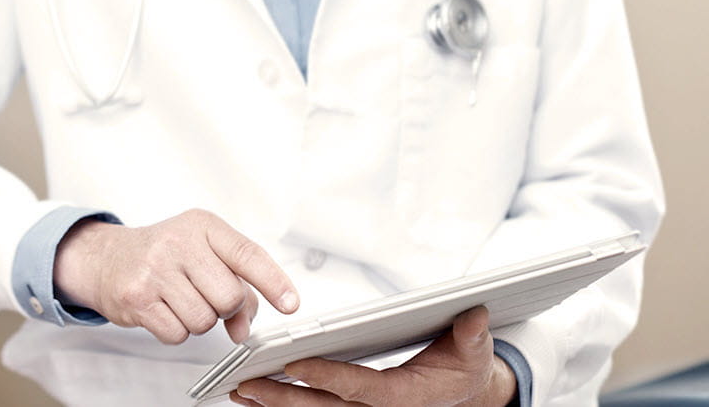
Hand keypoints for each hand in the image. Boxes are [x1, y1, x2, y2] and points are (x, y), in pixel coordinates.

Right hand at [52, 209, 298, 344]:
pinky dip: (176, 330)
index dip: (273, 282)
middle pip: (229, 297)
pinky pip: (178, 334)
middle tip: (206, 297)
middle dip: (225, 308)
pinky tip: (163, 309)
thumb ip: (234, 285)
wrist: (107, 258)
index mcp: (202, 225)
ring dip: (198, 320)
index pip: (247, 254)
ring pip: (204, 320)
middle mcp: (178, 242)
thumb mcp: (202, 254)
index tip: (290, 303)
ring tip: (179, 299)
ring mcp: (155, 269)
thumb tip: (244, 329)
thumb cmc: (163, 255)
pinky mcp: (137, 297)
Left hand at [231, 306, 516, 406]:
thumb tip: (473, 315)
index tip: (295, 365)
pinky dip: (282, 403)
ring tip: (237, 390)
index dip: (326, 377)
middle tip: (245, 383)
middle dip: (283, 396)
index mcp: (402, 396)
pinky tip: (253, 396)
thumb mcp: (474, 353)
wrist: (466, 394)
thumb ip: (472, 337)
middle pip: (323, 405)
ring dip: (273, 403)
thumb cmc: (463, 371)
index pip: (358, 387)